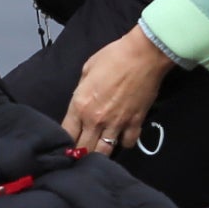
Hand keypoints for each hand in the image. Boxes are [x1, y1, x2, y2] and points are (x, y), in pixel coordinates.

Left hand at [66, 26, 171, 152]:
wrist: (143, 55)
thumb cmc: (113, 56)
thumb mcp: (87, 70)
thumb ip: (81, 91)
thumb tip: (82, 103)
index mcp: (80, 105)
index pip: (66, 134)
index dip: (65, 142)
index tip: (67, 143)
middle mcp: (96, 120)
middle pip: (83, 149)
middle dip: (80, 152)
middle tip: (82, 150)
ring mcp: (117, 124)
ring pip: (104, 152)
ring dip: (100, 152)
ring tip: (99, 149)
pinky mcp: (135, 123)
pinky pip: (127, 143)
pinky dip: (124, 142)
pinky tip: (122, 136)